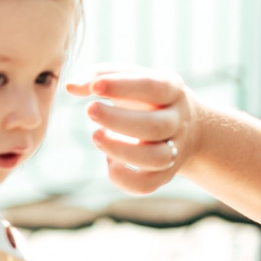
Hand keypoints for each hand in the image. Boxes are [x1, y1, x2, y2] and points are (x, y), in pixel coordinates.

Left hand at [69, 66, 200, 192]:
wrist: (189, 126)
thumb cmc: (147, 97)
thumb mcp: (131, 79)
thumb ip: (100, 75)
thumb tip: (71, 87)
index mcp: (172, 90)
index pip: (152, 87)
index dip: (123, 86)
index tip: (94, 87)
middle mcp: (177, 121)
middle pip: (156, 126)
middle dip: (118, 121)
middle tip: (89, 110)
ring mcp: (175, 150)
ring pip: (156, 158)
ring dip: (122, 151)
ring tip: (96, 136)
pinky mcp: (165, 174)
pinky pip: (147, 185)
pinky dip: (124, 179)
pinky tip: (110, 162)